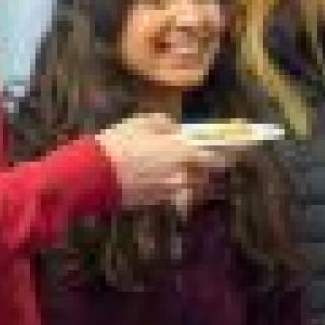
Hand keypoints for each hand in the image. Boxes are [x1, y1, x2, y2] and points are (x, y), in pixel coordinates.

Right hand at [94, 113, 220, 209]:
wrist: (97, 173)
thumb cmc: (118, 143)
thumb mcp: (140, 122)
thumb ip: (164, 123)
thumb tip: (174, 127)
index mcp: (182, 151)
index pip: (214, 157)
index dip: (222, 155)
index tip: (227, 152)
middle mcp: (182, 173)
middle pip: (205, 176)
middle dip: (207, 171)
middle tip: (207, 165)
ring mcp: (171, 190)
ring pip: (192, 190)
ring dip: (194, 183)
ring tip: (188, 176)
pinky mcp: (158, 202)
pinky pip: (175, 198)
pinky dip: (177, 194)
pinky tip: (170, 187)